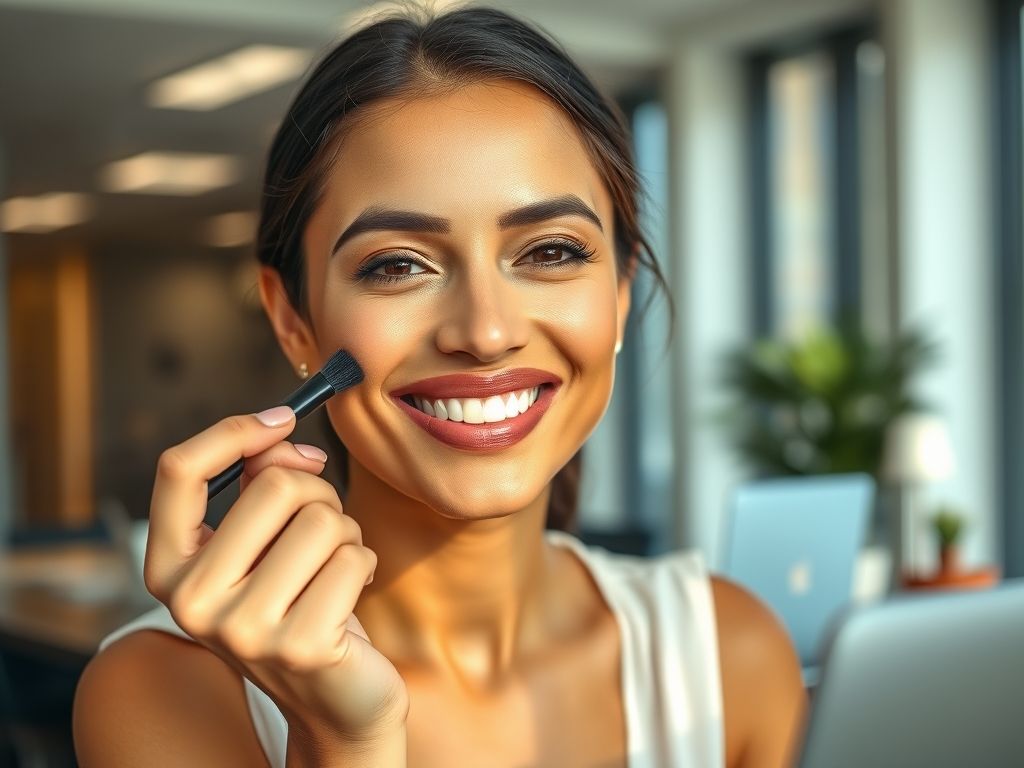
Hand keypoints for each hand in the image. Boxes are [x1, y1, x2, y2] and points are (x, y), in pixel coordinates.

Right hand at [143, 407, 408, 752]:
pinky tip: (348, 597)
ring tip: (332, 570)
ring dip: (346, 534)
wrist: (335, 699)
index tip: (281, 418)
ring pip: (323, 520)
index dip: (233, 431)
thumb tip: (281, 441)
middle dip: (318, 493)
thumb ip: (262, 484)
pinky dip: (363, 565)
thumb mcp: (266, 544)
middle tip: (323, 527)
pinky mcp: (302, 645)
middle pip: (273, 487)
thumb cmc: (300, 603)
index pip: (178, 472)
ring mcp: (244, 629)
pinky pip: (353, 557)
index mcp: (170, 568)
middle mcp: (193, 602)